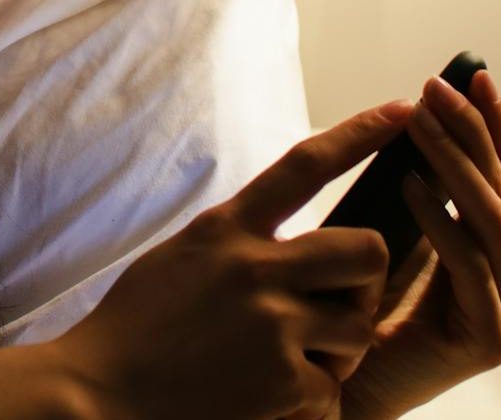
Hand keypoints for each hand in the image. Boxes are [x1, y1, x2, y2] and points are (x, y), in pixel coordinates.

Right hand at [50, 101, 418, 419]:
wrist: (98, 395)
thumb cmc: (134, 328)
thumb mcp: (182, 256)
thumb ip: (237, 239)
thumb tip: (285, 233)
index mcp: (227, 229)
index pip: (305, 166)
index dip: (359, 133)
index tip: (402, 110)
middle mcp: (255, 269)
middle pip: (366, 250)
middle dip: (366, 277)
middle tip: (340, 300)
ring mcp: (272, 326)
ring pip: (359, 323)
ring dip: (341, 345)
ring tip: (296, 358)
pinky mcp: (281, 383)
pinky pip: (332, 387)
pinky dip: (310, 399)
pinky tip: (272, 400)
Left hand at [341, 70, 500, 418]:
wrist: (335, 391)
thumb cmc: (353, 317)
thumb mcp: (384, 241)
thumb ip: (410, 199)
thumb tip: (409, 121)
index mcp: (490, 252)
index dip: (490, 124)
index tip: (472, 74)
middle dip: (472, 129)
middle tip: (440, 86)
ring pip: (488, 218)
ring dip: (452, 161)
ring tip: (420, 120)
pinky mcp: (487, 340)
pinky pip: (467, 265)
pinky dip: (439, 219)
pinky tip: (409, 186)